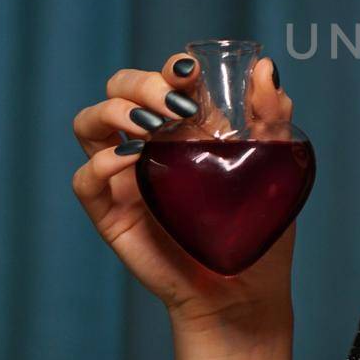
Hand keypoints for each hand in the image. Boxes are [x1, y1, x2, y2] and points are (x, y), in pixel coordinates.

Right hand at [70, 51, 296, 328]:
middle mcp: (149, 144)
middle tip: (174, 106)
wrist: (246, 291)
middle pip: (118, 90)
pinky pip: (85, 179)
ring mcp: (126, 177)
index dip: (170, 68)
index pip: (163, 80)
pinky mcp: (111, 214)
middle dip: (141, 84)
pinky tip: (134, 162)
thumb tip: (264, 67)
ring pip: (89, 123)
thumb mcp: (274, 166)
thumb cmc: (258, 229)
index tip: (190, 71)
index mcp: (186, 127)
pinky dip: (102, 163)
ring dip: (114, 112)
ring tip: (150, 127)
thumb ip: (269, 117)